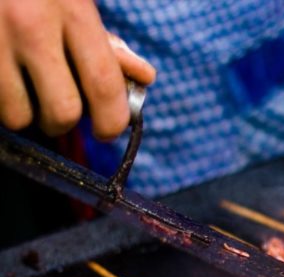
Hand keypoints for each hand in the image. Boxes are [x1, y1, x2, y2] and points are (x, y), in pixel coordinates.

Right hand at [0, 0, 155, 139]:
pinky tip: (5, 78)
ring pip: (19, 117)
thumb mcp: (74, 2)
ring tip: (24, 89)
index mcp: (72, 11)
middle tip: (58, 111)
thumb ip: (105, 41)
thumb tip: (144, 76)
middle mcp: (31, 25)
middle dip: (64, 122)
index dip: (112, 120)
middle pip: (64, 111)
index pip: (104, 83)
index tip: (107, 131)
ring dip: (26, 114)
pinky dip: (1, 102)